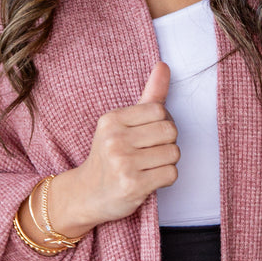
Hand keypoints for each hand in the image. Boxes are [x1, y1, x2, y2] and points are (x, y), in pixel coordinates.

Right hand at [48, 61, 180, 233]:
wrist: (87, 195)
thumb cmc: (110, 156)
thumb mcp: (122, 123)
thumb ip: (148, 96)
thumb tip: (164, 65)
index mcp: (112, 120)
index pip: (160, 110)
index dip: (162, 124)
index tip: (148, 136)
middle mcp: (115, 139)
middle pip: (170, 131)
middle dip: (167, 143)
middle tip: (148, 153)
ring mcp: (123, 163)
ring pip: (174, 153)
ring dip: (167, 162)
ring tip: (147, 167)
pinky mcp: (133, 185)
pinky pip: (171, 174)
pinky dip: (165, 178)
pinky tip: (148, 180)